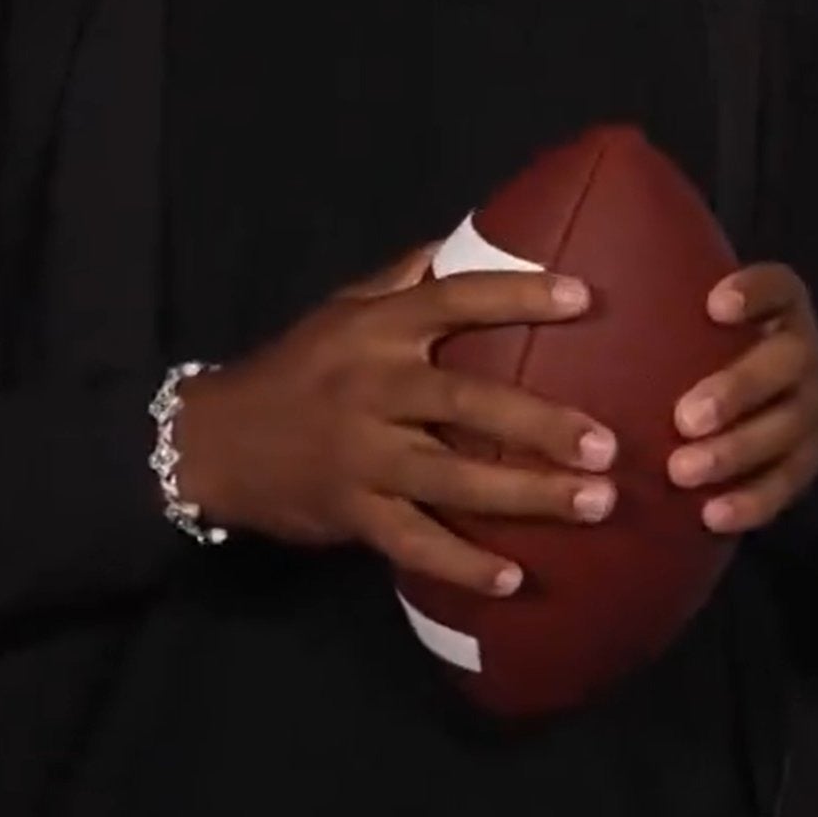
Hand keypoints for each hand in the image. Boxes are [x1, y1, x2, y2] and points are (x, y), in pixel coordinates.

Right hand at [171, 243, 613, 596]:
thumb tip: (482, 236)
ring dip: (526, 495)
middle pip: (467, 400)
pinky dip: (462, 565)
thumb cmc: (298, 368)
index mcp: (377, 329)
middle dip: (541, 424)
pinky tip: (514, 580)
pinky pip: (412, 542)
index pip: (455, 300)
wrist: (207, 440)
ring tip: (595, 503)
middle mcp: (373, 388)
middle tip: (610, 443)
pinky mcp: (349, 510)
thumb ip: (410, 278)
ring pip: (451, 476)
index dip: (519, 294)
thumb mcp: (343, 308)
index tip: (586, 297)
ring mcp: (361, 454)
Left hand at [667, 263, 817, 533]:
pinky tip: (712, 516)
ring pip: (788, 428)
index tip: (714, 305)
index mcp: (782, 308)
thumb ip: (664, 306)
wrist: (789, 397)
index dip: (752, 293)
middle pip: (786, 364)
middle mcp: (806, 353)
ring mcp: (816, 407)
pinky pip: (789, 482)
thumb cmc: (718, 350)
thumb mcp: (704, 318)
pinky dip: (752, 501)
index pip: (778, 287)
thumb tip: (566, 286)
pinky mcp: (812, 459)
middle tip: (683, 419)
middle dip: (737, 391)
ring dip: (736, 452)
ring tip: (683, 473)